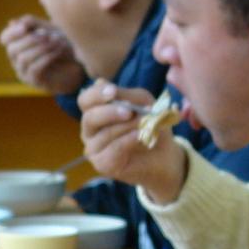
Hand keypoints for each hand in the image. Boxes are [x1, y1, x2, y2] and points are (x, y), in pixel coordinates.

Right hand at [0, 16, 86, 95]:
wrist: (77, 65)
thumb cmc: (61, 45)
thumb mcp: (48, 29)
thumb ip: (33, 24)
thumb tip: (13, 22)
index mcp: (18, 45)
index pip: (4, 39)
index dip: (12, 32)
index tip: (25, 27)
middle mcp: (17, 60)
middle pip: (12, 49)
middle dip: (30, 39)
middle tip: (47, 35)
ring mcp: (24, 73)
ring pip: (24, 58)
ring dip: (41, 47)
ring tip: (57, 41)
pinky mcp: (35, 82)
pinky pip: (35, 68)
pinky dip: (46, 57)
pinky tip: (57, 51)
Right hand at [80, 79, 186, 202]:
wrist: (163, 153)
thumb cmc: (150, 124)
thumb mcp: (143, 102)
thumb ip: (125, 95)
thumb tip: (101, 84)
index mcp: (96, 111)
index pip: (85, 100)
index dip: (96, 94)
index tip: (112, 91)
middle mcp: (90, 130)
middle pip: (89, 118)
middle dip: (110, 112)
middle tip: (129, 112)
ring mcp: (94, 149)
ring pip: (104, 134)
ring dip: (127, 127)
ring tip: (145, 123)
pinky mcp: (103, 164)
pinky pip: (112, 150)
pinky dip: (128, 141)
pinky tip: (140, 136)